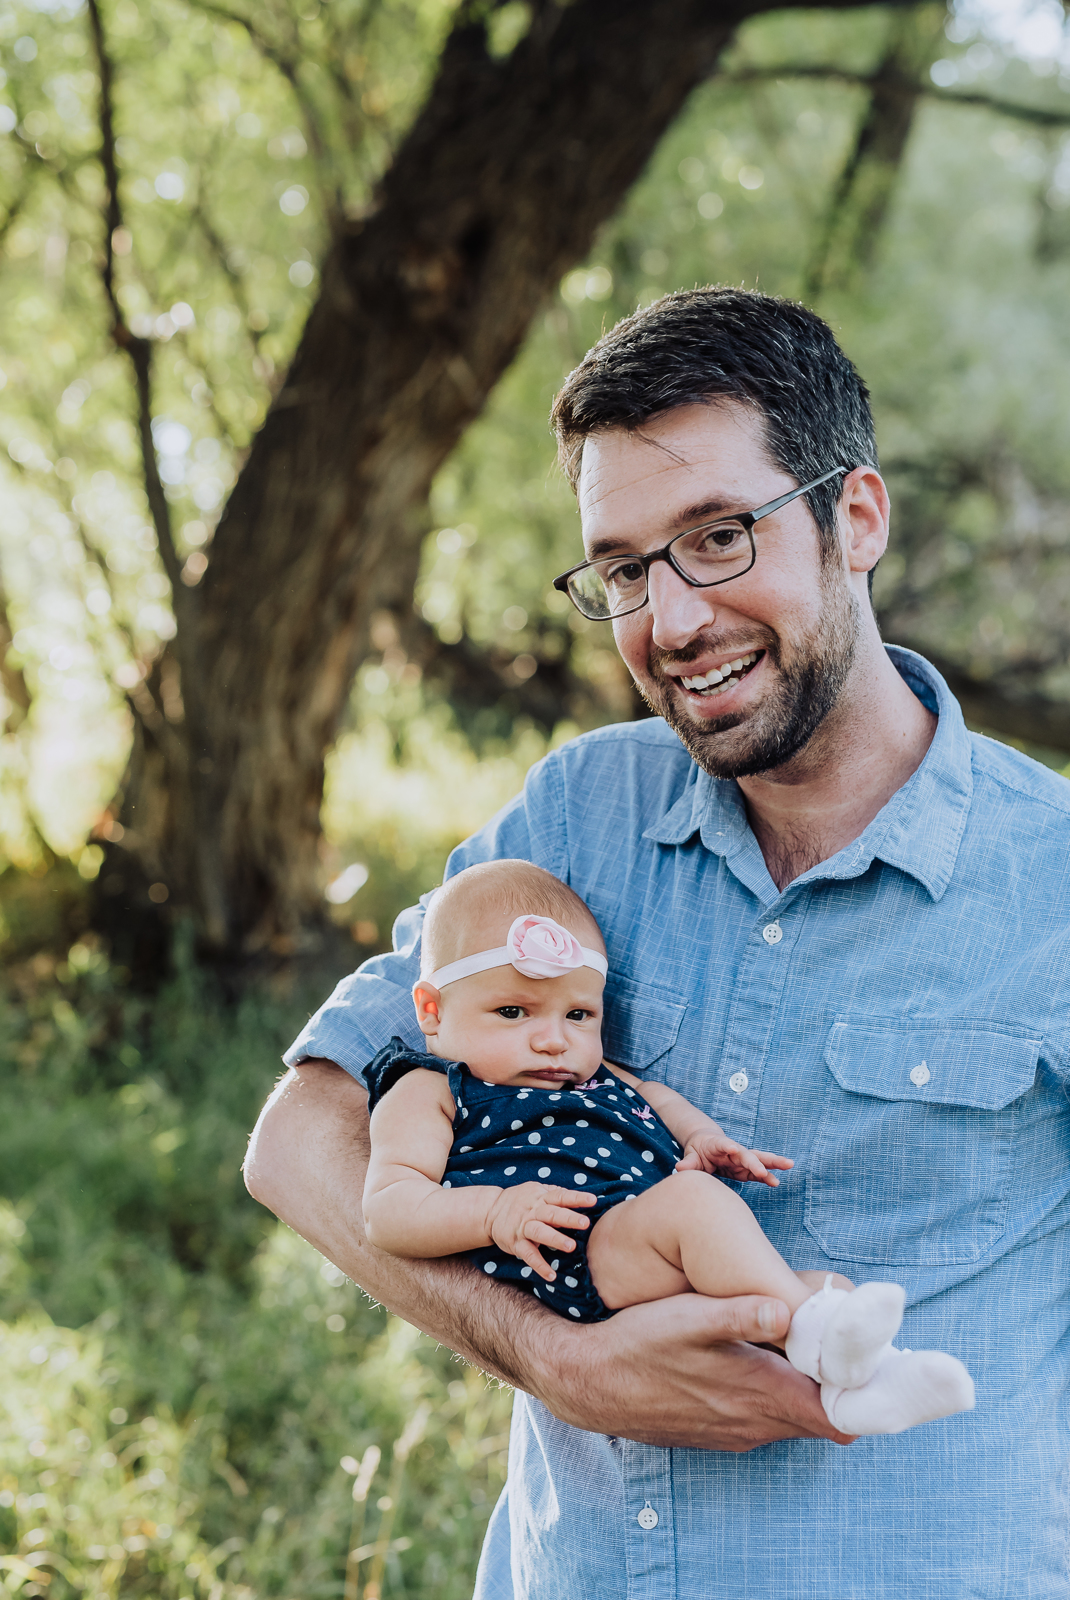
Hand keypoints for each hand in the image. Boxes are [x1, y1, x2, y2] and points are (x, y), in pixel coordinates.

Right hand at [486, 1183, 596, 1279]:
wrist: (491, 1211)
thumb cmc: (522, 1201)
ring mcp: (523, 1227)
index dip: (576, 1198)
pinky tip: (551, 1275)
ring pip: (539, 1232)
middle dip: (568, 1218)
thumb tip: (586, 1200)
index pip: (560, 1196)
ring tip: (571, 1246)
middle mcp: (532, 1211)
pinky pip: (528, 1255)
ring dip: (555, 1239)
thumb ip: (558, 1195)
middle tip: (586, 1223)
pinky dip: (539, 1266)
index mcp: (541, 1198)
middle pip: (551, 1213)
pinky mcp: (516, 1243)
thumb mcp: (538, 1191)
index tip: (593, 1200)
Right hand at [535, 1292, 856, 1450]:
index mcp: (758, 1394)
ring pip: (796, 1417)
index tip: (882, 1364)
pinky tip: (768, 1361)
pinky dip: (782, 1396)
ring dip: (811, 1390)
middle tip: (853, 1345)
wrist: (589, 1383)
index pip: (839, 1416)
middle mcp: (755, 1423)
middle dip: (844, 1387)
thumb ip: (740, 1314)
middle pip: (825, 1418)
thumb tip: (788, 1308)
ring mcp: (736, 1432)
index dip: (866, 1394)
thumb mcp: (686, 1318)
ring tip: (813, 1346)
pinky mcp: (719, 1430)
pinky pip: (769, 1419)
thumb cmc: (639, 1345)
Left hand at [676, 1133, 792, 1186]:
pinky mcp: (744, 1169)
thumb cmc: (697, 1150)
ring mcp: (741, 1159)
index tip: (733, 1148)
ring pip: (759, 1160)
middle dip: (756, 1161)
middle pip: (747, 1153)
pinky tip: (776, 1182)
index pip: (723, 1144)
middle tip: (764, 1170)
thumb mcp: (691, 1155)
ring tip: (789, 1165)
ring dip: (773, 1163)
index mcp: (718, 1144)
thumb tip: (679, 1168)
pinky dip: (767, 1176)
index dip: (728, 1146)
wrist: (706, 1145)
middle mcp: (733, 1150)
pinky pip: (758, 1173)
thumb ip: (688, 1162)